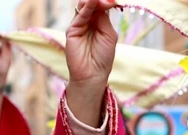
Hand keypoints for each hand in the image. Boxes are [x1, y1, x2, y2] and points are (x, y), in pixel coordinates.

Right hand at [0, 33, 11, 88]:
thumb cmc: (3, 69)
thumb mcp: (7, 58)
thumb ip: (6, 48)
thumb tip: (6, 38)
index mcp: (7, 49)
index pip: (7, 39)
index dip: (7, 35)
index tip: (7, 31)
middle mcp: (0, 47)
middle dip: (0, 34)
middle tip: (1, 31)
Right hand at [66, 0, 117, 125]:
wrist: (92, 74)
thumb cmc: (103, 57)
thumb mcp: (108, 35)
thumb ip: (104, 18)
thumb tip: (103, 2)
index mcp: (99, 22)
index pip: (102, 5)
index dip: (107, 1)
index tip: (115, 0)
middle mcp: (88, 21)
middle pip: (92, 3)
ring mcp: (79, 25)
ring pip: (84, 6)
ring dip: (93, 0)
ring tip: (103, 0)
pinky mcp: (72, 30)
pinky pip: (79, 15)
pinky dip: (87, 7)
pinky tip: (93, 2)